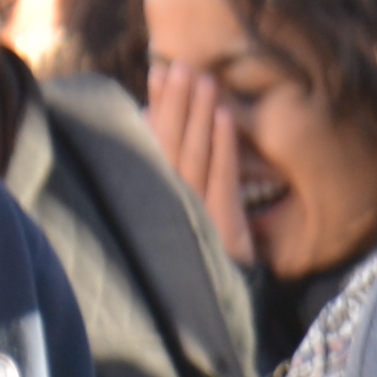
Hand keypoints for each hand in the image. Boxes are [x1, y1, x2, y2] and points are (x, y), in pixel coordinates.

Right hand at [145, 54, 257, 269]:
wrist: (208, 312)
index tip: (159, 71)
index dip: (157, 105)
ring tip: (204, 77)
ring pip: (194, 154)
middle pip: (171, 143)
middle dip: (177, 102)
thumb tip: (150, 116)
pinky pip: (222, 178)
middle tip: (182, 64)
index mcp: (150, 197)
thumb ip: (159, 167)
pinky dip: (224, 145)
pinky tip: (226, 114)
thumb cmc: (187, 255)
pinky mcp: (220, 226)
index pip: (151, 141)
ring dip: (199, 114)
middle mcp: (166, 202)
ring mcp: (193, 213)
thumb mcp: (167, 210)